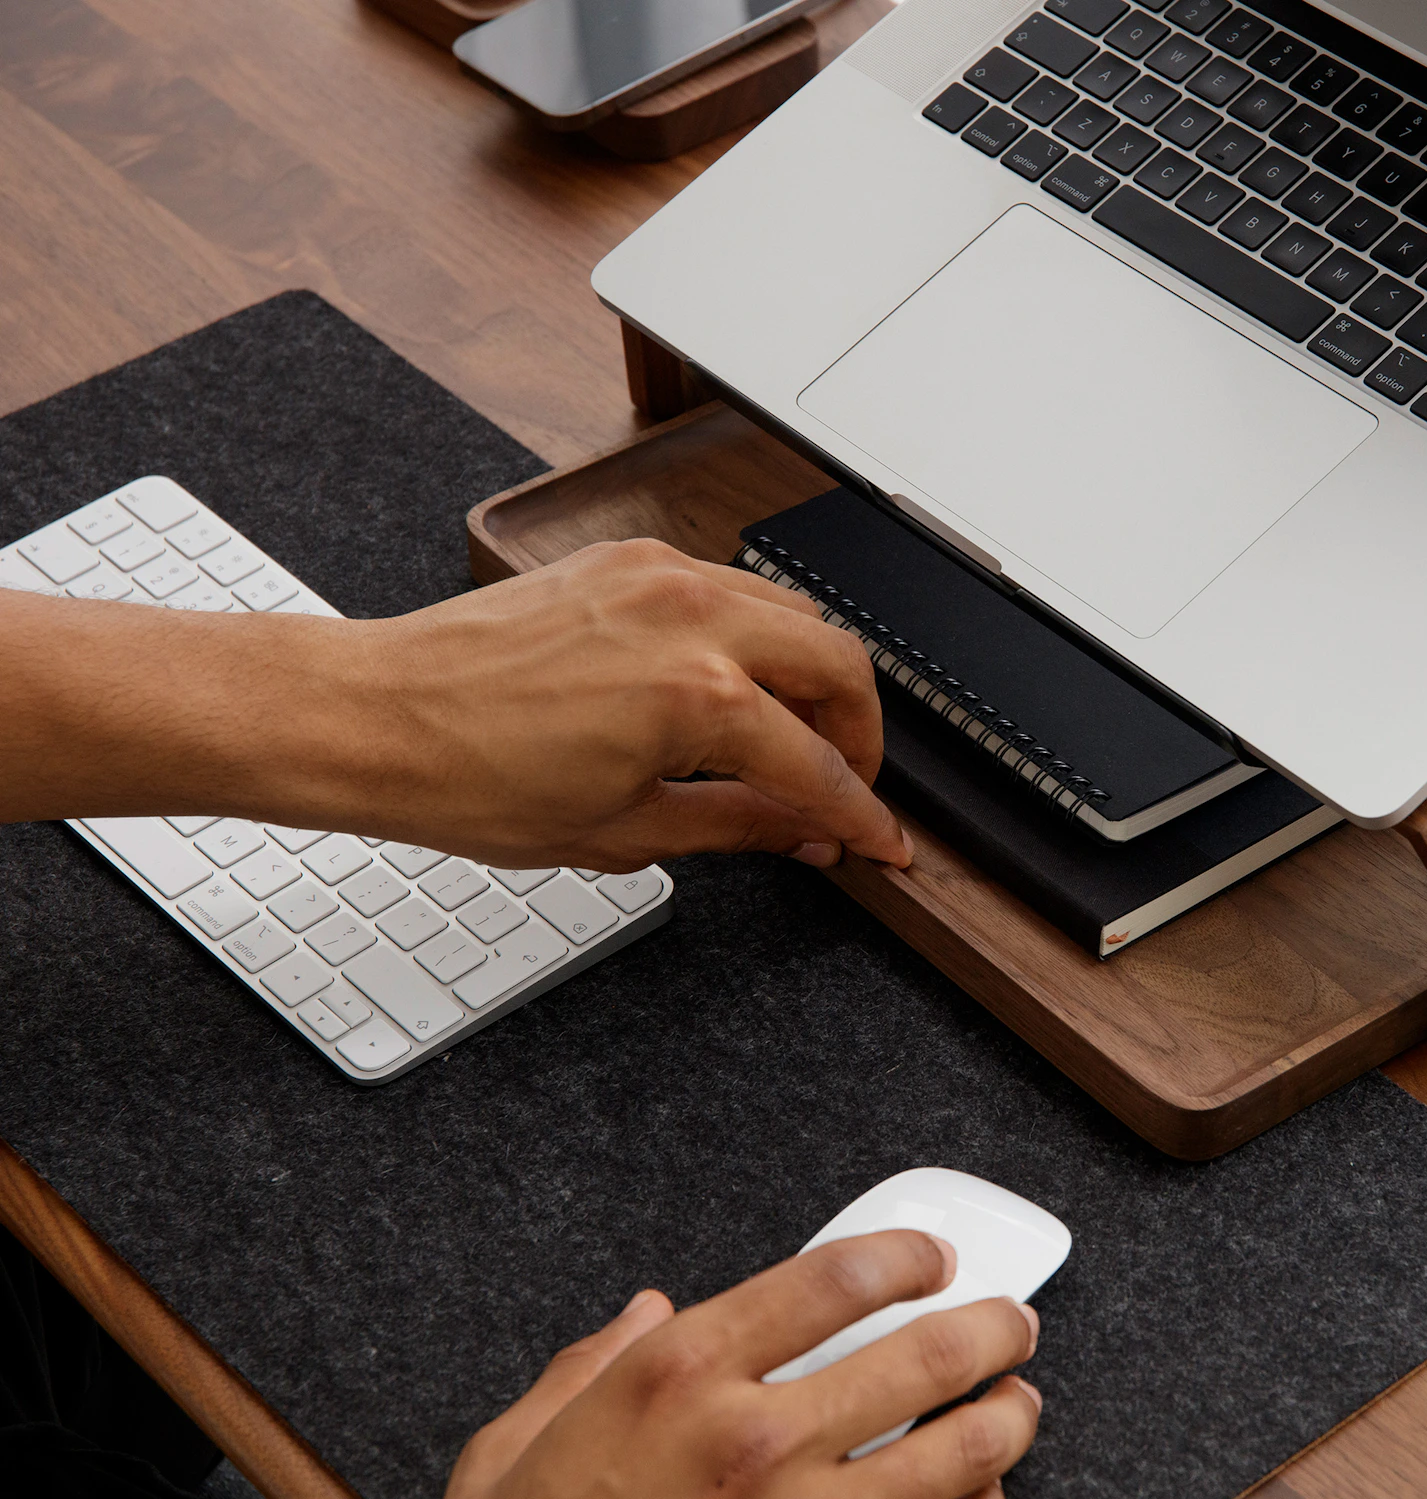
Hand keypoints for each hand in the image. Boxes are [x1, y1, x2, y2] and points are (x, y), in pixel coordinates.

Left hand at [327, 539, 911, 869]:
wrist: (376, 716)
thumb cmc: (468, 777)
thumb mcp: (623, 832)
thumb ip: (738, 825)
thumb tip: (801, 834)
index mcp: (697, 696)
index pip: (819, 763)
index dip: (861, 813)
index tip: (878, 840)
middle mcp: (690, 618)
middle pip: (838, 663)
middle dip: (861, 733)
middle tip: (847, 784)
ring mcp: (659, 575)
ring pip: (793, 612)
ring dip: (813, 676)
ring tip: (793, 737)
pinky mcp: (627, 557)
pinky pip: (730, 586)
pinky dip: (753, 636)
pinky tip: (732, 684)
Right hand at [435, 1231, 1041, 1498]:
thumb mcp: (514, 1448)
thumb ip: (587, 1366)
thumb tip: (639, 1314)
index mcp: (679, 1376)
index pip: (835, 1277)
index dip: (904, 1254)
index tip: (930, 1258)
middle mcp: (753, 1442)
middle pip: (923, 1356)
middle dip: (990, 1328)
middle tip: (1011, 1322)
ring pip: (958, 1455)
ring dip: (1007, 1419)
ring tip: (1017, 1403)